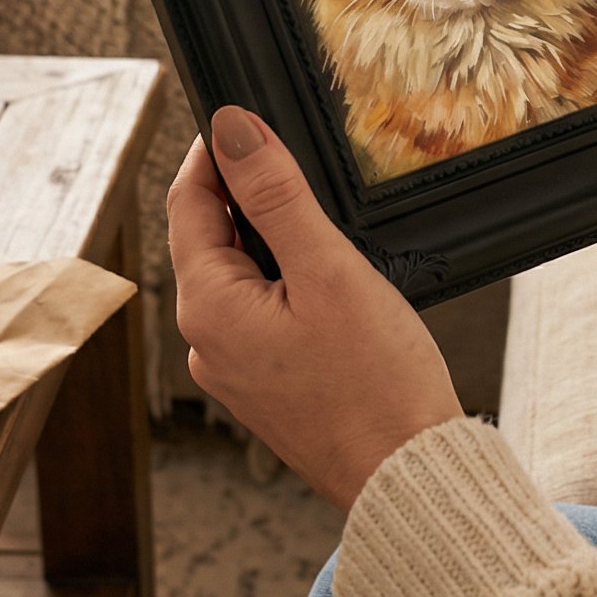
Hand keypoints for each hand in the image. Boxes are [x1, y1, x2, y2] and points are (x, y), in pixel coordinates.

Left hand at [167, 105, 462, 509]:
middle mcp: (206, 341)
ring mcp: (233, 368)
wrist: (408, 478)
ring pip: (237, 276)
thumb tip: (232, 129)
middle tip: (299, 162)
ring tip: (323, 223)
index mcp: (207, 308)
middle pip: (210, 238)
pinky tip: (330, 282)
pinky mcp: (264, 385)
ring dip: (270, 240)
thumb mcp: (329, 270)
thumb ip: (276, 195)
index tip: (247, 117)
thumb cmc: (378, 384)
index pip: (188, 202)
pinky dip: (285, 283)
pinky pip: (260, 313)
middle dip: (247, 195)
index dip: (215, 152)